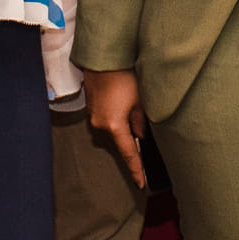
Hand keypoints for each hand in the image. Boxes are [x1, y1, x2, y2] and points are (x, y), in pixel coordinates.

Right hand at [84, 69, 148, 187]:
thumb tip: (141, 135)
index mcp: (113, 125)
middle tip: (147, 135)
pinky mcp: (91, 104)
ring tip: (136, 107)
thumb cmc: (123, 74)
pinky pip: (107, 116)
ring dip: (124, 123)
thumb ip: (141, 122)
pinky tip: (124, 100)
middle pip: (120, 139)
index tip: (141, 183)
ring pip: (114, 127)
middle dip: (133, 138)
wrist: (102, 56)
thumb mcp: (140, 99)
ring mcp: (93, 114)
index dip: (136, 169)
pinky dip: (117, 114)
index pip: (128, 153)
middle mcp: (100, 123)